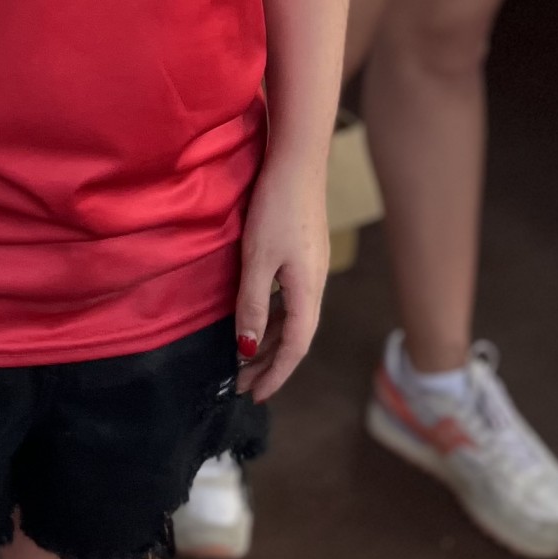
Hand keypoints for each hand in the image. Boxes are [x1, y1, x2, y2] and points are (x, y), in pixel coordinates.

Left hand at [234, 153, 328, 401]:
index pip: (294, 348)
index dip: (275, 374)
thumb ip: (252, 304)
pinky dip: (273, 317)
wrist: (298, 162)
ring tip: (244, 358)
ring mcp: (311, 270)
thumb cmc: (277, 208)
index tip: (255, 396)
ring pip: (292, 319)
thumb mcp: (258, 259)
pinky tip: (256, 317)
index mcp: (308, 293)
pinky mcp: (304, 255)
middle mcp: (315, 286)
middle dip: (269, 364)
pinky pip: (290, 300)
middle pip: (294, 338)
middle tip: (242, 384)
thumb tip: (246, 349)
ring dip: (269, 341)